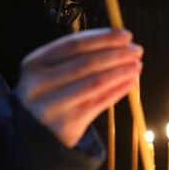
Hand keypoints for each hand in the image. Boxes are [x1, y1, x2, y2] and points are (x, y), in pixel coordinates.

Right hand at [17, 29, 141, 147]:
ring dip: (120, 72)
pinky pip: (99, 103)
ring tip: (137, 65)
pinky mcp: (67, 124)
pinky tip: (130, 83)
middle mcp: (40, 84)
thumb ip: (77, 56)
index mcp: (34, 64)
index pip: (74, 45)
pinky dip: (117, 91)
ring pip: (95, 83)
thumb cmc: (47, 95)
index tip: (125, 35)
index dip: (103, 38)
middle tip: (136, 50)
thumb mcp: (49, 72)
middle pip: (86, 63)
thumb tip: (118, 42)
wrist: (31, 134)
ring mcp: (53, 106)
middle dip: (116, 54)